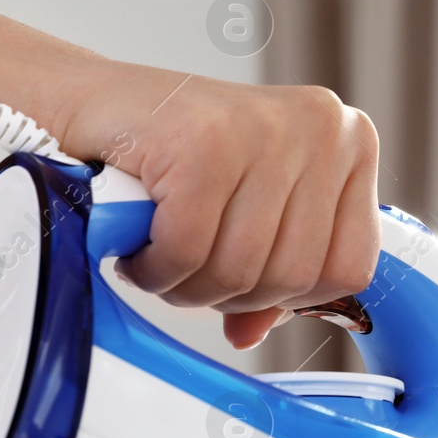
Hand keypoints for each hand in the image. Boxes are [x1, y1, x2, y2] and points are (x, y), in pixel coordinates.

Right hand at [54, 61, 381, 349]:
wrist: (85, 104)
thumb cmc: (172, 156)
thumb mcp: (247, 212)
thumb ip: (271, 273)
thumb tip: (254, 333)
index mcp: (351, 142)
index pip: (353, 267)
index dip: (291, 295)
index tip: (246, 281)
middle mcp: (323, 126)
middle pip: (295, 276)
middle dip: (230, 294)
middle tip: (188, 270)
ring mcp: (266, 128)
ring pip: (242, 270)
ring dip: (186, 286)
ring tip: (161, 257)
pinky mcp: (206, 140)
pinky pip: (189, 251)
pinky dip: (155, 267)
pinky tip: (138, 246)